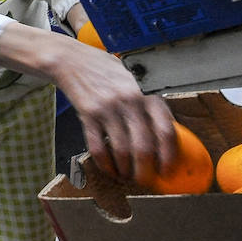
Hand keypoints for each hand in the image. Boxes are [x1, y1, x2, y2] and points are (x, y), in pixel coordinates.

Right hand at [0, 13, 175, 181]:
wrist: (72, 60)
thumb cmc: (107, 71)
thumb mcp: (135, 81)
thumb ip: (149, 104)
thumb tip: (166, 135)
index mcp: (147, 94)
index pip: (166, 130)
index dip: (169, 155)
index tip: (168, 170)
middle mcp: (130, 101)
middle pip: (144, 147)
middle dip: (146, 170)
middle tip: (145, 180)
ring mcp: (108, 108)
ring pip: (122, 151)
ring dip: (125, 170)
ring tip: (126, 176)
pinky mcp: (88, 114)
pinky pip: (98, 146)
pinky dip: (104, 163)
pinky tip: (108, 168)